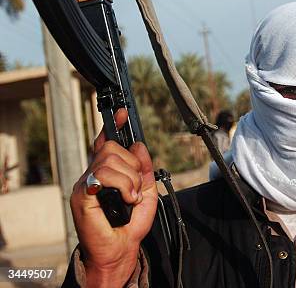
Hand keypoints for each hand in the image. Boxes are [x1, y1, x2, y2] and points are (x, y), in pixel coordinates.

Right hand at [70, 108, 157, 286]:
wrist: (120, 249)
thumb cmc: (130, 223)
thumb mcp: (146, 191)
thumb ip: (144, 168)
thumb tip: (139, 145)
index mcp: (106, 172)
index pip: (105, 142)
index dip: (113, 126)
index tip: (122, 112)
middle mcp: (92, 174)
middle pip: (111, 148)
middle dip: (132, 164)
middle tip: (136, 187)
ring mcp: (85, 183)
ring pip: (109, 160)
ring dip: (130, 179)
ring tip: (132, 197)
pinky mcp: (83, 195)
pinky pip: (104, 175)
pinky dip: (124, 185)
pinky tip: (127, 200)